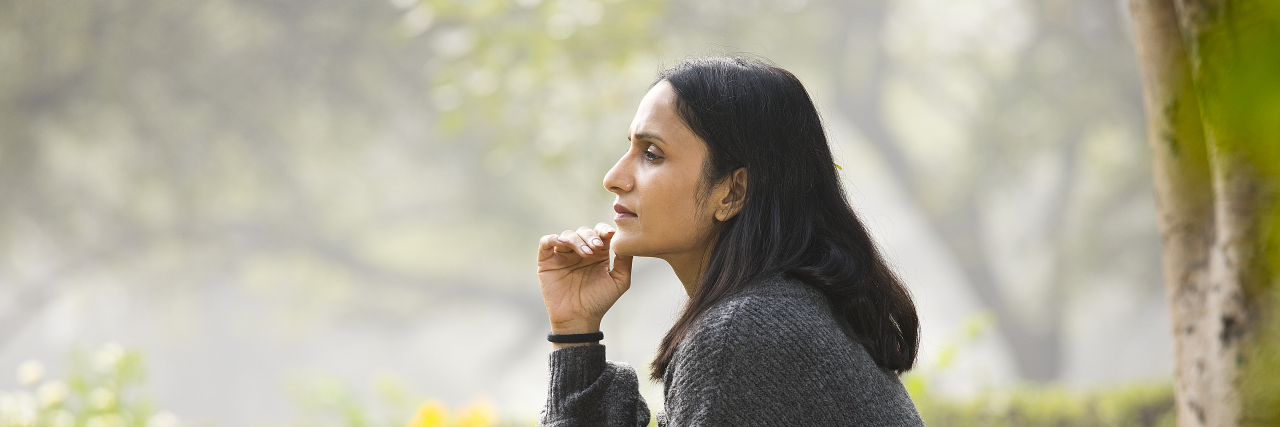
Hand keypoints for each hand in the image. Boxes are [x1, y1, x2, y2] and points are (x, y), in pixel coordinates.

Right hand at [537, 223, 632, 339]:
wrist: (579, 319)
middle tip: (597, 247)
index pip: (600, 233)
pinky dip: (552, 238)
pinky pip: (546, 242)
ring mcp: (563, 255)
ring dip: (576, 240)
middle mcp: (580, 251)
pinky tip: (562, 243)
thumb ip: (625, 261)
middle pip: (584, 231)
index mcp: (597, 254)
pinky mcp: (547, 261)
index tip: (610, 234)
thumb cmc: (599, 302)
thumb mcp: (619, 281)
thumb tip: (627, 241)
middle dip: (591, 236)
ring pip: (567, 235)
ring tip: (585, 253)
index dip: (604, 229)